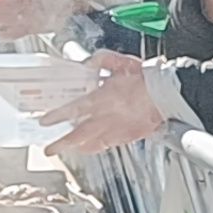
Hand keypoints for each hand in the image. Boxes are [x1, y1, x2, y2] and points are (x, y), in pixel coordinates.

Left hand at [47, 59, 169, 159]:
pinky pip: (106, 145)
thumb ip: (102, 61)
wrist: (167, 95)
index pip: (73, 110)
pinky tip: (91, 148)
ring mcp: (116, 130)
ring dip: (76, 148)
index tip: (45, 121)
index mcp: (102, 99)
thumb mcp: (121, 63)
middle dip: (61, 143)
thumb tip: (89, 62)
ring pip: (91, 143)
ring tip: (67, 151)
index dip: (56, 116)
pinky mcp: (127, 137)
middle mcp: (106, 118)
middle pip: (78, 135)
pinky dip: (95, 148)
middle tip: (49, 149)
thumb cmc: (146, 79)